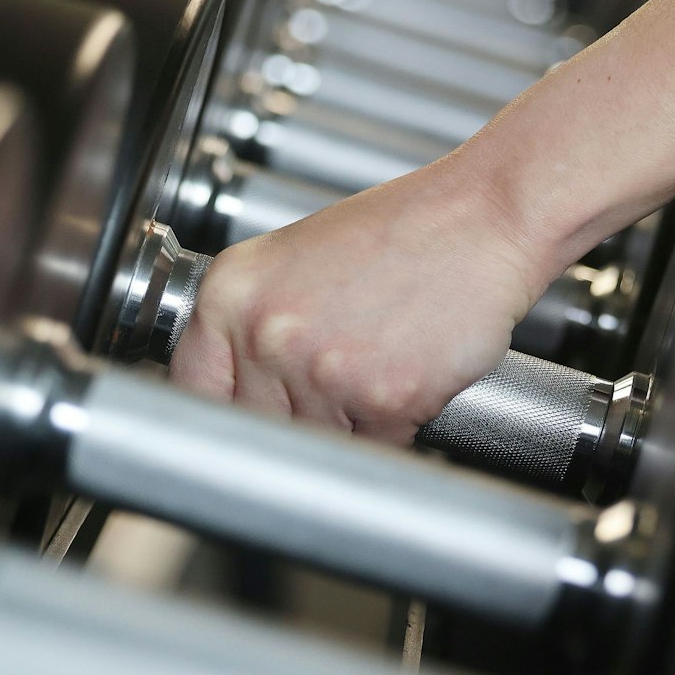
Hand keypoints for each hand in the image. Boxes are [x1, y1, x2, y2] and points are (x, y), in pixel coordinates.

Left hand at [169, 151, 553, 444]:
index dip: (215, 422)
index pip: (189, 393)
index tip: (233, 434)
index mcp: (230, 294)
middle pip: (250, 433)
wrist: (484, 218)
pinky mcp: (380, 400)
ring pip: (310, 450)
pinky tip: (403, 390)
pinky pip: (370, 456)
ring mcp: (321, 370)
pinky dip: (389, 438)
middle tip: (325, 403)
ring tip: (372, 381)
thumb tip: (225, 400)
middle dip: (285, 432)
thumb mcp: (292, 261)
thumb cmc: (402, 234)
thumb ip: (248, 326)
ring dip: (342, 435)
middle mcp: (265, 332)